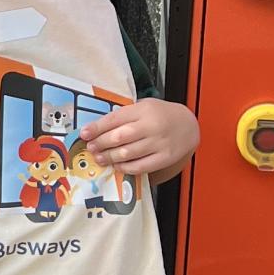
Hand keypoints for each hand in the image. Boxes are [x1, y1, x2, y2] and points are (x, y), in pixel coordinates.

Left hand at [80, 98, 199, 179]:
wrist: (189, 126)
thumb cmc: (161, 115)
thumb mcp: (144, 107)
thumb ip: (125, 116)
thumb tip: (97, 128)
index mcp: (144, 110)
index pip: (116, 118)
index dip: (97, 127)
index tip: (84, 133)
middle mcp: (152, 126)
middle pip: (120, 137)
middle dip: (101, 143)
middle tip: (90, 148)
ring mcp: (159, 143)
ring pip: (128, 153)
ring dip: (110, 157)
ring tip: (100, 158)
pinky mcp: (164, 158)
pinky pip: (141, 166)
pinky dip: (126, 168)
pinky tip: (117, 165)